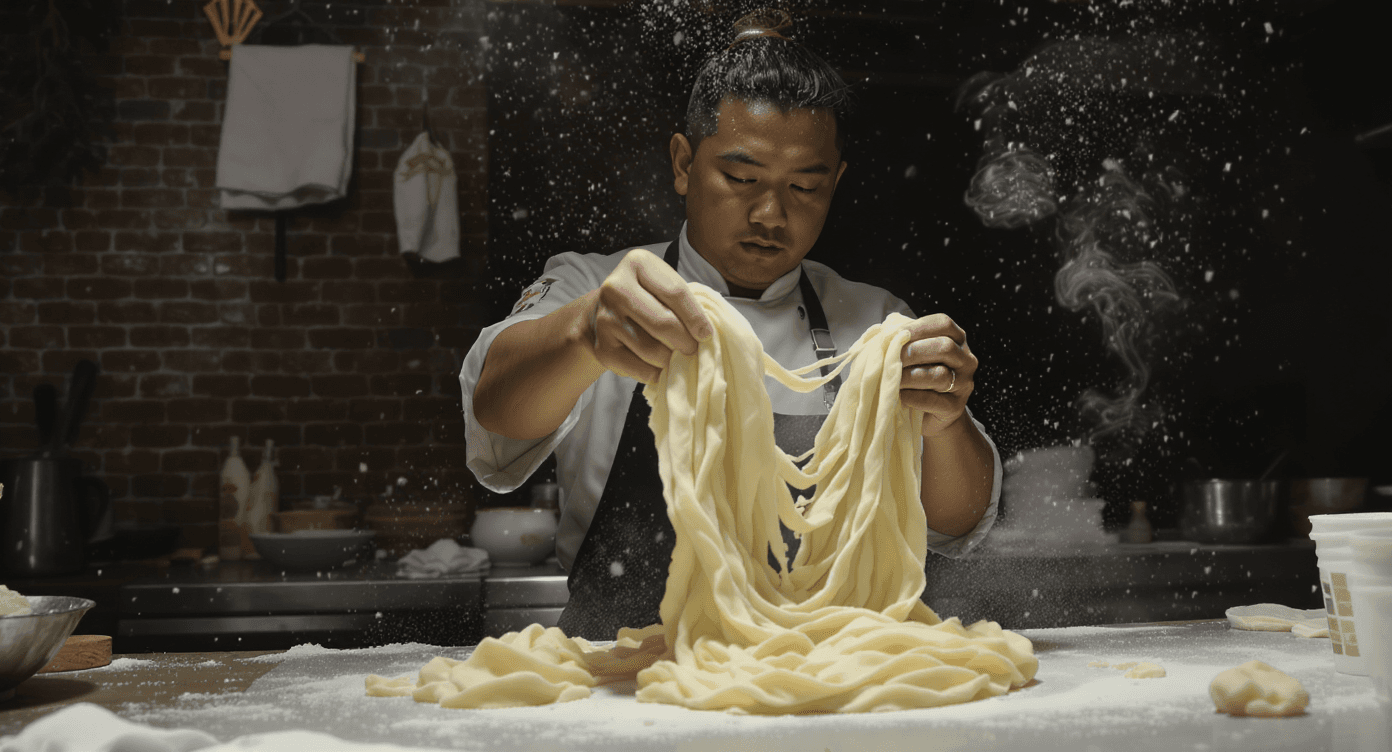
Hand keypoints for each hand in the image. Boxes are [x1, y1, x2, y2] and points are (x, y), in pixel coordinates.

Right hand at [585, 249, 713, 383]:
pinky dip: (656, 373)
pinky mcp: (601, 348)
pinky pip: (639, 369)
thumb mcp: (663, 287)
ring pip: (652, 350)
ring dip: (670, 359)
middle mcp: (616, 287)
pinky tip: (659, 367)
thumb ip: (684, 302)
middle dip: (685, 342)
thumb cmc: (647, 299)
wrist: (604, 313)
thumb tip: (704, 335)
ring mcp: (606, 318)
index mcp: (638, 263)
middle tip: (693, 349)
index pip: (676, 293)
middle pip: (664, 323)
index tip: (707, 335)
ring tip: (675, 356)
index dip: (696, 318)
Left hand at [898, 313, 977, 438]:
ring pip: (939, 375)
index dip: (919, 327)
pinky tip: (900, 395)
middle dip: (913, 352)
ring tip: (892, 379)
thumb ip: (904, 342)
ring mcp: (964, 384)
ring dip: (910, 376)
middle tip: (890, 359)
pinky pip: (933, 400)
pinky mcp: (955, 407)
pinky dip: (912, 397)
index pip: (944, 324)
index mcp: (956, 340)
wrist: (930, 415)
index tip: (896, 334)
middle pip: (944, 347)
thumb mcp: (914, 356)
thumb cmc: (918, 378)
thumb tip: (883, 335)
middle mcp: (965, 360)